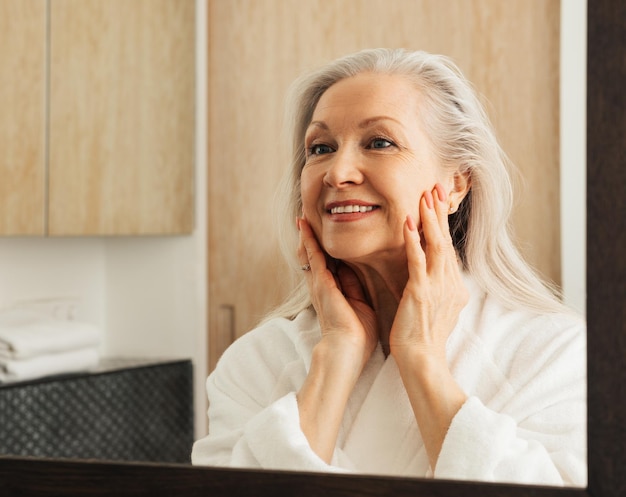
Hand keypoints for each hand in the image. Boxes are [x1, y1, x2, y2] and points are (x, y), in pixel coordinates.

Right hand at [297, 217, 377, 367]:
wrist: (347, 351)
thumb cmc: (357, 335)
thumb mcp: (359, 304)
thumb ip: (354, 287)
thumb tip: (353, 270)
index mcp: (333, 291)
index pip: (328, 264)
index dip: (325, 249)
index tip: (324, 233)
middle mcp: (322, 286)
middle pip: (313, 257)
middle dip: (310, 239)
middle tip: (306, 219)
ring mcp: (319, 284)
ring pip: (310, 254)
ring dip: (306, 236)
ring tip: (302, 218)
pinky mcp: (321, 283)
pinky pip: (313, 257)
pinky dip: (309, 241)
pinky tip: (305, 227)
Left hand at [389, 184, 468, 361]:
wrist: (421, 361)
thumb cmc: (424, 337)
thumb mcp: (438, 309)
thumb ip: (440, 289)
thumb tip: (440, 276)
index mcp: (454, 287)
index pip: (447, 248)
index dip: (443, 224)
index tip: (438, 201)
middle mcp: (450, 283)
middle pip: (445, 240)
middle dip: (440, 212)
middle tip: (436, 186)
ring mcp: (437, 287)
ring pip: (436, 245)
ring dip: (430, 219)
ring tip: (425, 196)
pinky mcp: (421, 293)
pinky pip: (418, 261)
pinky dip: (413, 240)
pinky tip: (407, 222)